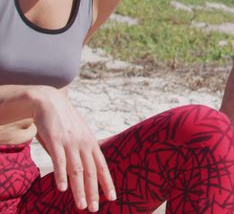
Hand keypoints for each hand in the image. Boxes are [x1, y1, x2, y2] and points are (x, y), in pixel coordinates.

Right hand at [32, 87, 115, 211]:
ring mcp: (70, 143)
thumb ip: (83, 149)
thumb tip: (87, 166)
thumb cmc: (64, 121)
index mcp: (91, 143)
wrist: (49, 102)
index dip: (107, 182)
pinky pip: (60, 161)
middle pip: (91, 172)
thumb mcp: (80, 134)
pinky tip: (62, 189)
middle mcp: (84, 144)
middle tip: (95, 209)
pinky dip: (62, 176)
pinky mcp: (55, 141)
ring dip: (80, 190)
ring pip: (78, 170)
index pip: (102, 167)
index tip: (112, 198)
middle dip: (94, 192)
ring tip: (82, 205)